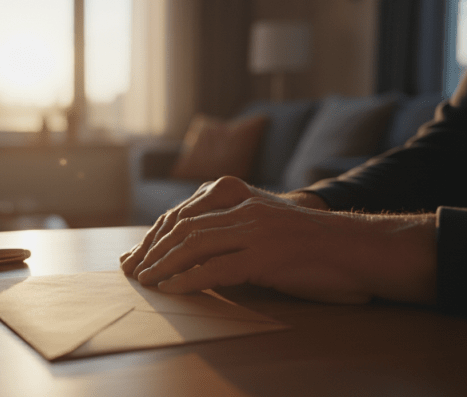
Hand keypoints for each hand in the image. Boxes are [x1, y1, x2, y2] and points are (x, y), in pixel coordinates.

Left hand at [120, 176, 321, 276]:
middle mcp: (241, 207)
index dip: (155, 234)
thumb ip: (230, 227)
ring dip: (163, 264)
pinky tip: (172, 289)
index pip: (183, 213)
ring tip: (144, 280)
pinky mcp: (265, 256)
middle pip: (181, 226)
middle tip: (130, 268)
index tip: (136, 253)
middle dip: (150, 249)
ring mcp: (253, 229)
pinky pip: (216, 268)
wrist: (354, 246)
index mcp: (237, 195)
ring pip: (193, 244)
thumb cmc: (307, 241)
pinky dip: (189, 280)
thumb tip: (191, 250)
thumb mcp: (264, 222)